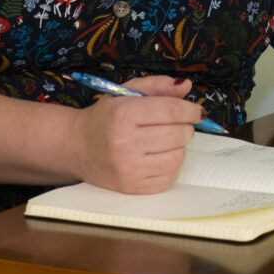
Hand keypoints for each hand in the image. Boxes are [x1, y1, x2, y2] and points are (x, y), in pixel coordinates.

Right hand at [71, 76, 200, 193]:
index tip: (196, 111)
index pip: (171, 110)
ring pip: (178, 156)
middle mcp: (125, 142)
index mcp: (124, 114)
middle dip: (185, 127)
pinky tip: (159, 156)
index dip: (190, 110)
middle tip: (177, 125)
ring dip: (179, 147)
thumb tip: (186, 86)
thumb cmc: (105, 117)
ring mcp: (129, 168)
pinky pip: (170, 177)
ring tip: (165, 140)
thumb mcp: (126, 93)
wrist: (77, 147)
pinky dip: (171, 165)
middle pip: (179, 134)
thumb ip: (157, 86)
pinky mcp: (133, 187)